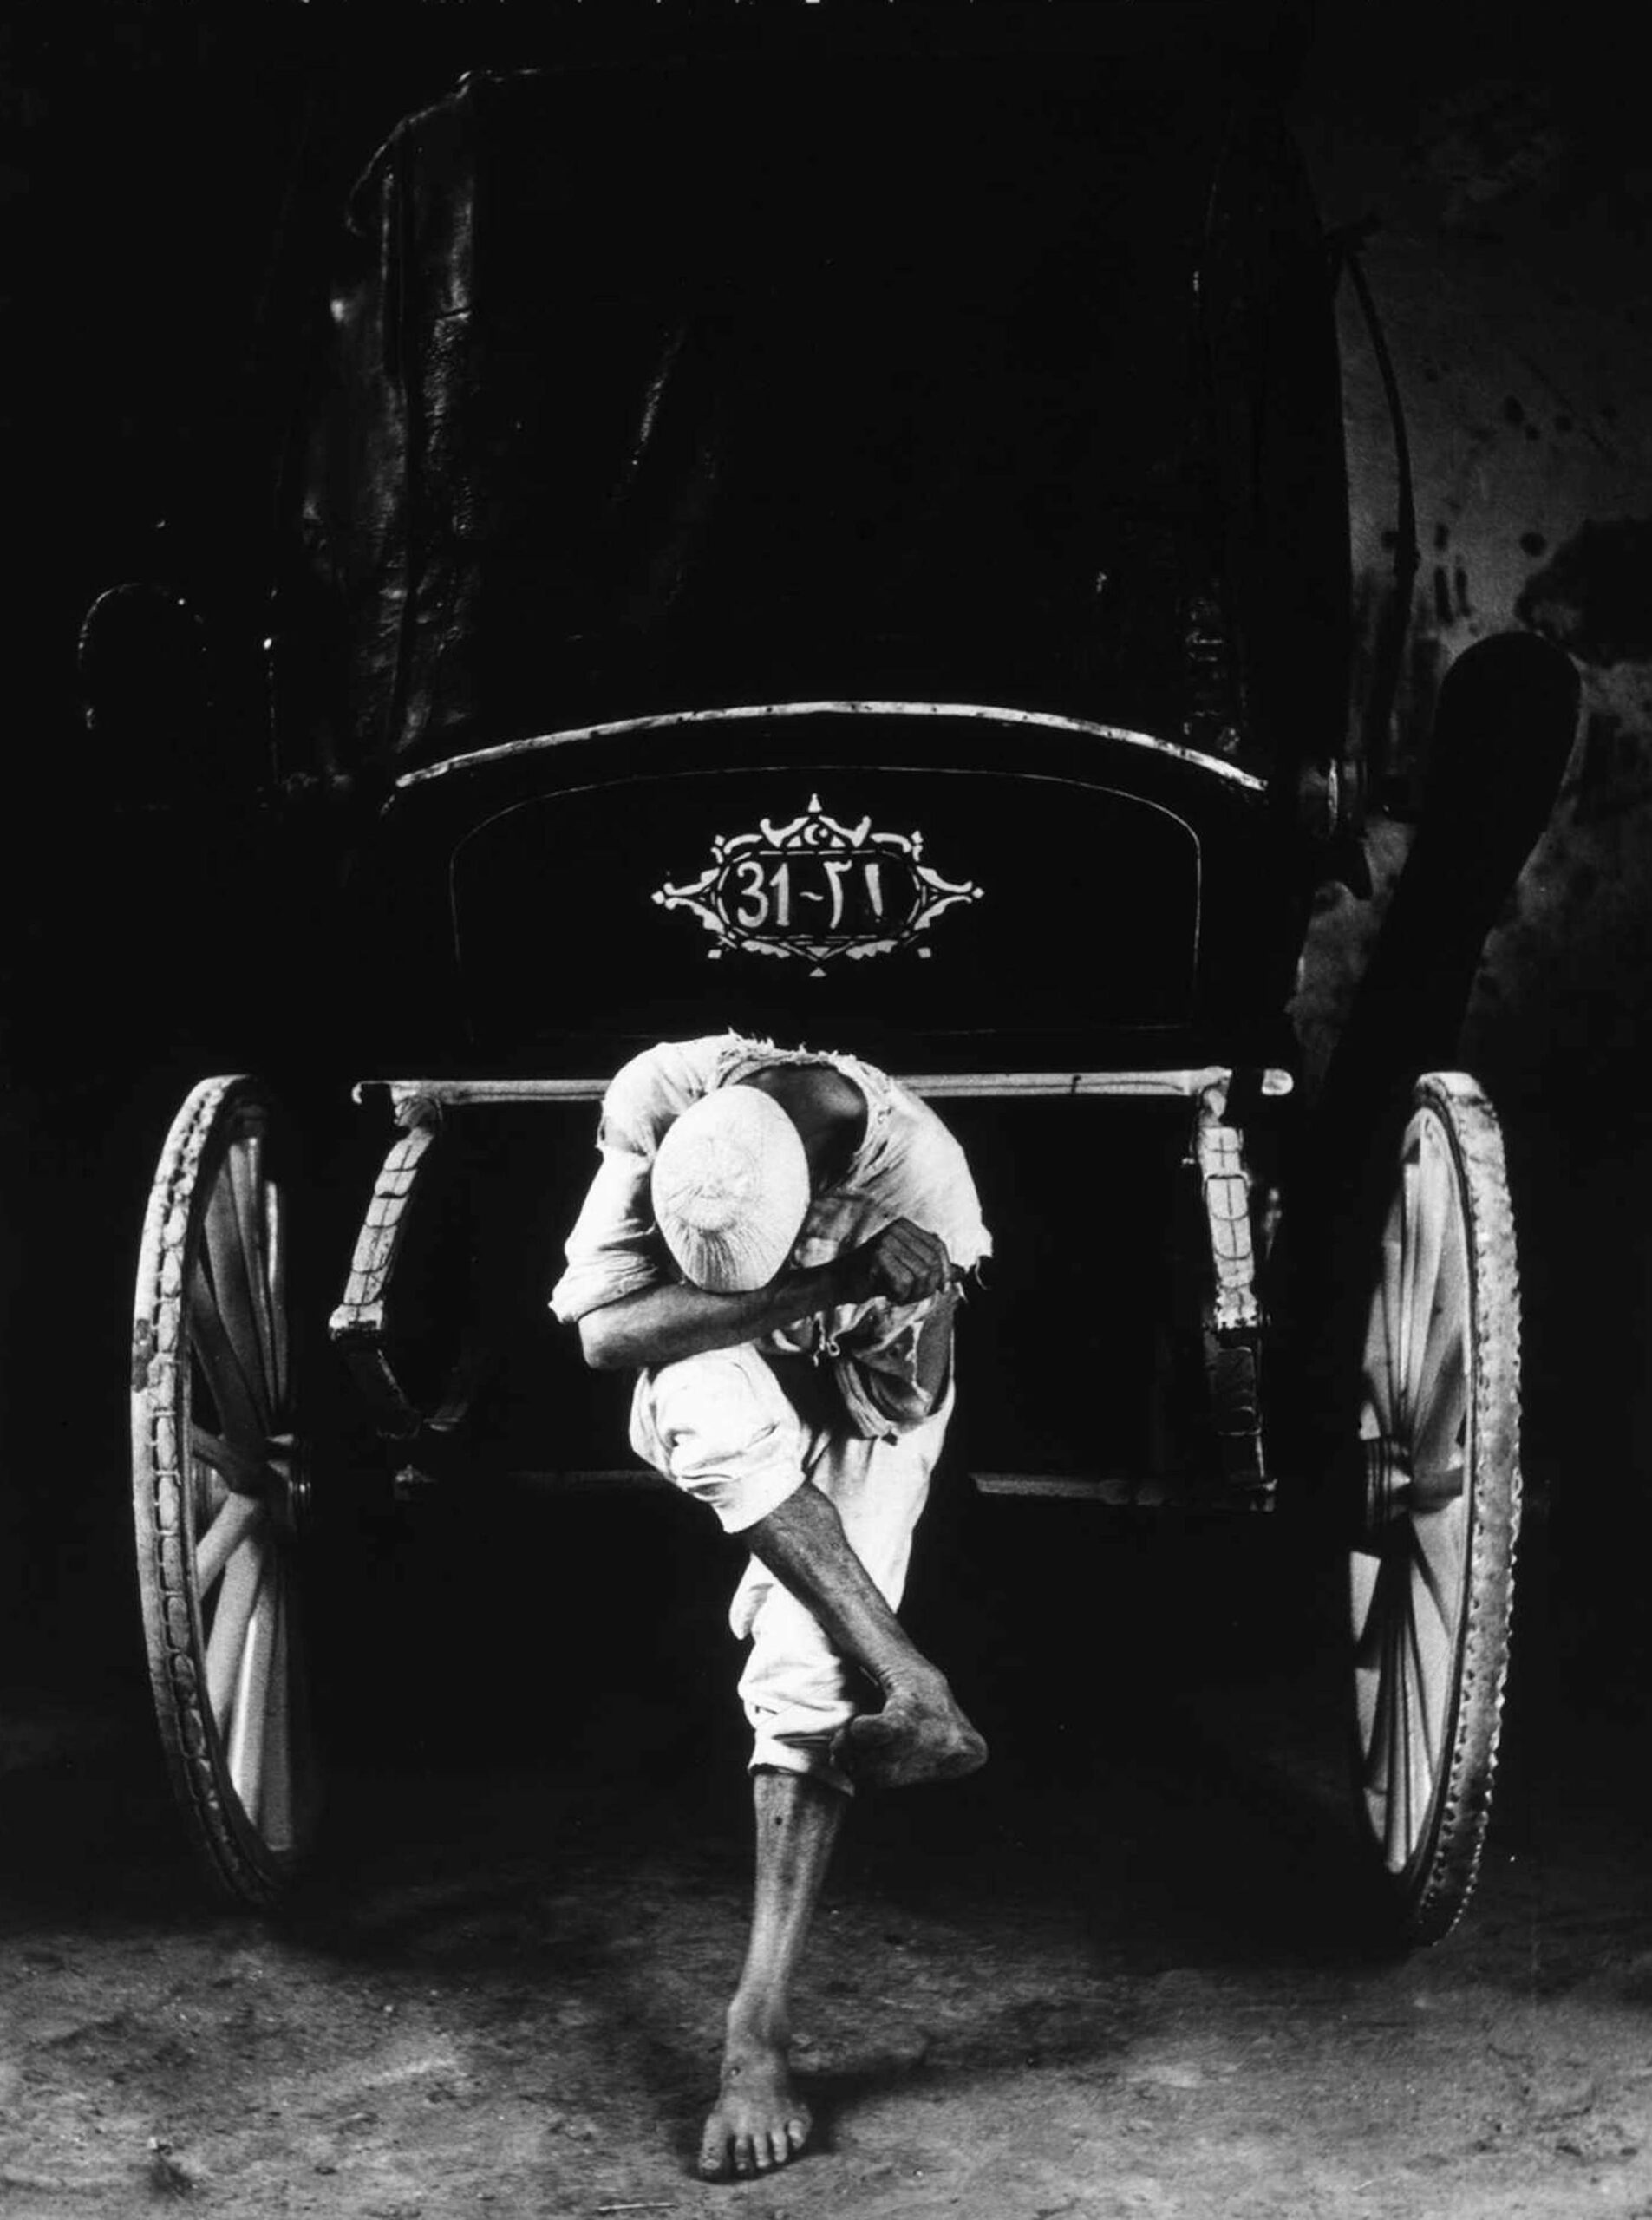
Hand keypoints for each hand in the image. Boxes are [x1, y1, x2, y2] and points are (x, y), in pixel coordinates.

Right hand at [833, 1218, 953, 1307]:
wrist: (837, 1283)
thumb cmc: (873, 1277)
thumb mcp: (908, 1270)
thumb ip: (934, 1269)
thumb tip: (962, 1273)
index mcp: (905, 1226)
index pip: (938, 1246)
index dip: (944, 1270)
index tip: (941, 1289)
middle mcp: (896, 1228)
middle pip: (931, 1262)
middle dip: (927, 1286)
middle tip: (912, 1296)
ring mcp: (886, 1240)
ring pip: (921, 1274)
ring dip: (914, 1294)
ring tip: (899, 1295)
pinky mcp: (877, 1256)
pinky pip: (904, 1283)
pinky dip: (899, 1295)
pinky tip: (887, 1294)